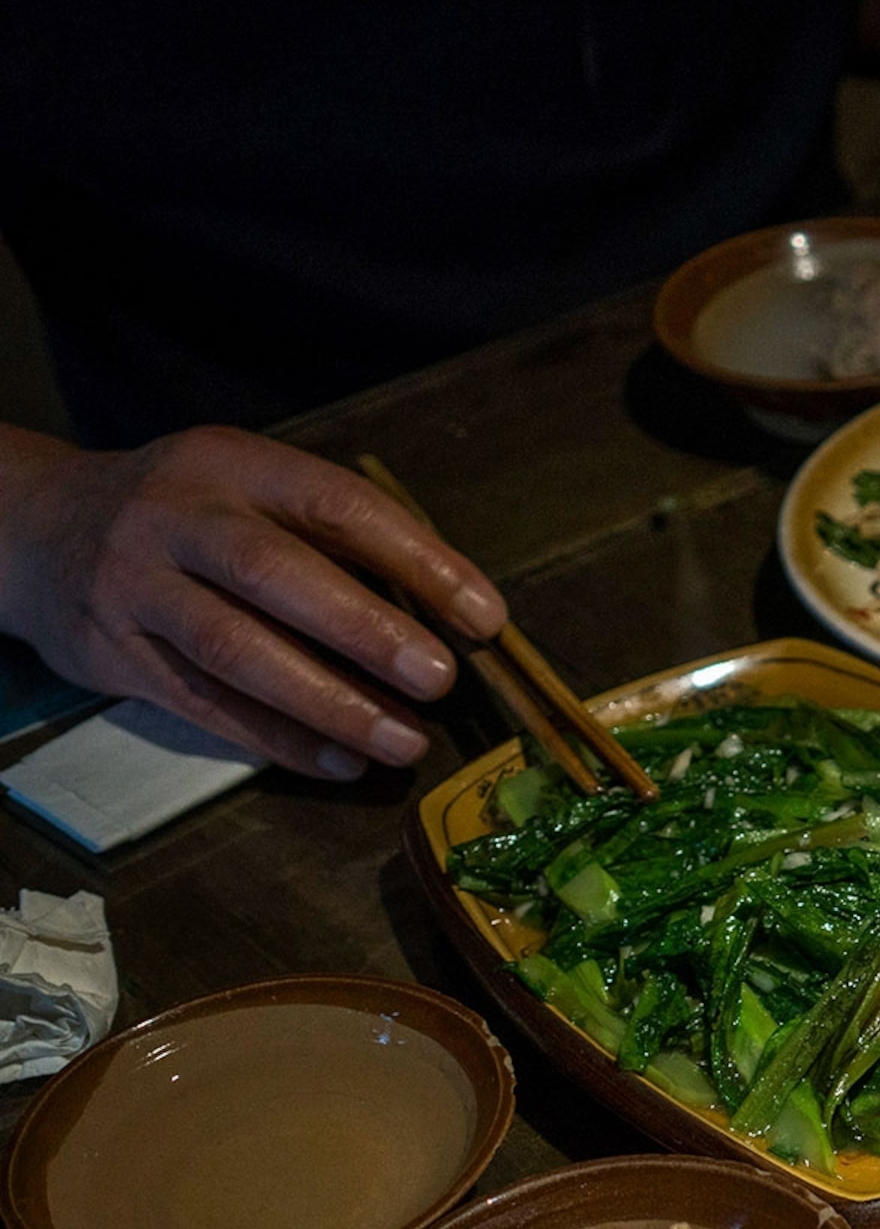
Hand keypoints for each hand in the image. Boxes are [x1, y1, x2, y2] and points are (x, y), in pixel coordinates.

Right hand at [0, 425, 503, 779]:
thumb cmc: (189, 516)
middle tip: (440, 679)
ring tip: (404, 741)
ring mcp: (136, 587)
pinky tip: (342, 763)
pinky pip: (205, 705)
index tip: (486, 617)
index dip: (417, 560)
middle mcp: (175, 519)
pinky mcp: (115, 653)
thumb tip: (454, 610)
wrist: (40, 529)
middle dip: (365, 630)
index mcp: (231, 465)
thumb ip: (337, 537)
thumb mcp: (251, 490)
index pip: (335, 504)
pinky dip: (280, 741)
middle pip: (272, 574)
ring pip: (234, 649)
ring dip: (328, 703)